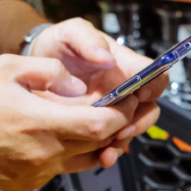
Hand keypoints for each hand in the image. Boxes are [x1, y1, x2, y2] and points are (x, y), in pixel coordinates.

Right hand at [0, 54, 139, 190]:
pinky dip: (72, 151)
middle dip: (117, 124)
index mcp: (41, 123)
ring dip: (96, 141)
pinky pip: (64, 167)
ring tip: (95, 118)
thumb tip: (79, 84)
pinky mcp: (32, 183)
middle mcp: (45, 153)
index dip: (123, 112)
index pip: (102, 125)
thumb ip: (50, 70)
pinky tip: (65, 134)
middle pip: (101, 143)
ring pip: (86, 158)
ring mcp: (40, 173)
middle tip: (121, 106)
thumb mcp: (7, 68)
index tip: (128, 99)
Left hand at [29, 18, 167, 166]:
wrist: (36, 63)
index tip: (140, 94)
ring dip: (123, 143)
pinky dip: (107, 152)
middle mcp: (124, 90)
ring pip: (130, 130)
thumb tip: (108, 58)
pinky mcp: (97, 126)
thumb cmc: (59, 44)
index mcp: (125, 66)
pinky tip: (99, 157)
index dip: (153, 85)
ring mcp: (112, 110)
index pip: (154, 75)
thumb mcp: (71, 33)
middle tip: (123, 129)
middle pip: (148, 109)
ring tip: (108, 151)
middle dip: (139, 123)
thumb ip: (89, 40)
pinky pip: (110, 143)